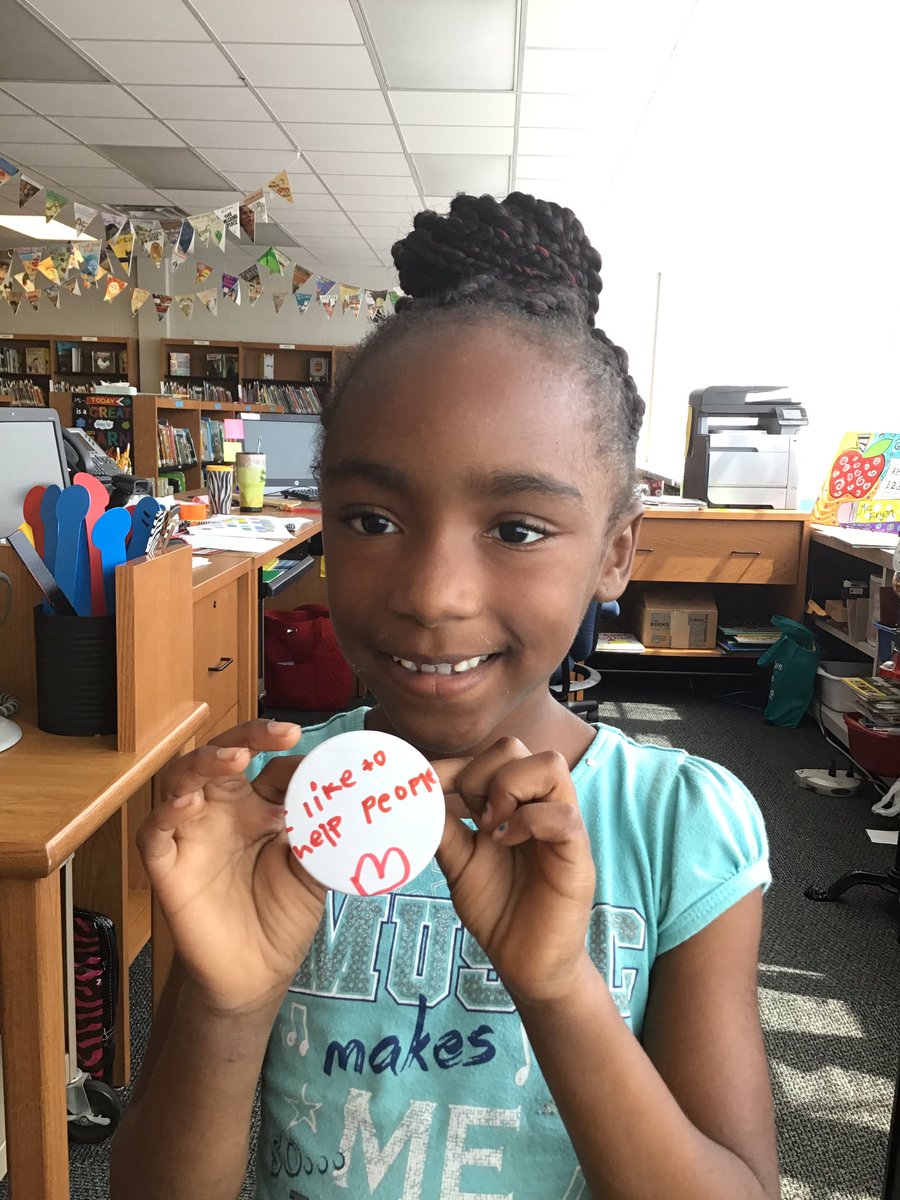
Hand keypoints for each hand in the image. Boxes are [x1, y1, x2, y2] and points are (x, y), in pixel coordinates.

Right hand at [137, 720, 325, 1015]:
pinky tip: (187, 804)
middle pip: (222, 757)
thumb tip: (343, 794)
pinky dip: (165, 814)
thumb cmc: (283, 916)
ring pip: (182, 781)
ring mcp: (191, 835)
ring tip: (235, 758)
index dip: (287, 754)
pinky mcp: (167, 866)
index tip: (314, 749)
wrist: (257, 973)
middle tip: (278, 733)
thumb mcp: (313, 869)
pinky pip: (154, 833)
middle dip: (247, 736)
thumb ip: (322, 831)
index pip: (267, 764)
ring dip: (204, 762)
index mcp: (257, 806)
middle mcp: (221, 811)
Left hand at [433, 738, 595, 1006]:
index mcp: (515, 802)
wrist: (523, 962)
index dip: (458, 765)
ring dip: (509, 788)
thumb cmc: (496, 907)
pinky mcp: (577, 856)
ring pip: (550, 764)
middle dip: (482, 773)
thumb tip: (415, 792)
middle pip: (518, 746)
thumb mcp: (458, 861)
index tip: (433, 793)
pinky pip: (562, 816)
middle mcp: (541, 804)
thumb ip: (442, 826)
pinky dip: (529, 822)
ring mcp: (563, 827)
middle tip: (470, 816)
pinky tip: (507, 844)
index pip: (494, 753)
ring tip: (490, 827)